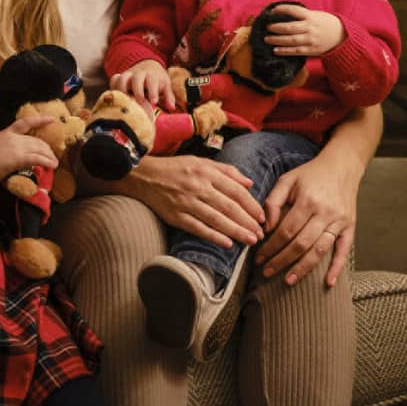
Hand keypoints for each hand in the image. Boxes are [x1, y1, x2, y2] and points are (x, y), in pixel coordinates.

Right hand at [0, 115, 56, 184]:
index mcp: (6, 133)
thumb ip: (1, 144)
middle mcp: (13, 138)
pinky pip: (37, 159)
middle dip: (46, 148)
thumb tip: (6, 149)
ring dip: (49, 156)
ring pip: (39, 149)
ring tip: (54, 163)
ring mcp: (16, 148)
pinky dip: (47, 162)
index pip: (25, 123)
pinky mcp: (18, 159)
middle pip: (36, 140)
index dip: (40, 120)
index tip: (52, 119)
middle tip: (51, 155)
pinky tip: (52, 166)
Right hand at [110, 59, 173, 110]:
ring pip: (122, 78)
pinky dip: (113, 87)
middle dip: (137, 91)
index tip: (154, 101)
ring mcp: (128, 74)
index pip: (152, 81)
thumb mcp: (165, 85)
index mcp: (152, 75)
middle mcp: (139, 73)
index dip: (153, 91)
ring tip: (126, 102)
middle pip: (136, 79)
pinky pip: (114, 79)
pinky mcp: (120, 77)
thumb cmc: (157, 79)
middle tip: (140, 102)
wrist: (148, 65)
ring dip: (123, 90)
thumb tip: (171, 107)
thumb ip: (168, 97)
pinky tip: (117, 97)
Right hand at [124, 154, 263, 247]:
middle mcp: (198, 187)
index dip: (252, 205)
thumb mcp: (202, 162)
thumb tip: (250, 183)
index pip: (236, 191)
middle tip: (261, 234)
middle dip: (248, 222)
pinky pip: (197, 228)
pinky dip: (213, 236)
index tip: (262, 217)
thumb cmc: (176, 169)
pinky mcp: (175, 216)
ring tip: (250, 241)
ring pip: (216, 219)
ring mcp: (186, 202)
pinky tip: (227, 244)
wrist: (143, 176)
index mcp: (207, 172)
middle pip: (229, 207)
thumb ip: (227, 171)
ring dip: (236, 231)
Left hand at [259, 149, 361, 286]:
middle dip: (282, 261)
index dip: (271, 247)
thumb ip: (272, 202)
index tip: (259, 258)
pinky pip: (344, 250)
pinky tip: (328, 282)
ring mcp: (339, 221)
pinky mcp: (350, 226)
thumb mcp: (287, 180)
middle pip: (301, 244)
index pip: (286, 231)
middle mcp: (325, 212)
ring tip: (289, 280)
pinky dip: (337, 267)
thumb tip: (266, 228)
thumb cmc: (310, 174)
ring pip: (320, 250)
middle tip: (267, 272)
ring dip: (303, 268)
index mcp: (308, 200)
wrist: (342, 166)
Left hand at [263, 4, 344, 56]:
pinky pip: (296, 51)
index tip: (272, 11)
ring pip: (291, 40)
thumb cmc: (327, 23)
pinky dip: (285, 51)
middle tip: (267, 27)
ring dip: (277, 40)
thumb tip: (284, 15)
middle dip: (276, 27)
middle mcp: (310, 28)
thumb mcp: (316, 15)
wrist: (342, 36)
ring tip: (267, 39)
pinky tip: (275, 50)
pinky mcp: (311, 50)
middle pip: (289, 27)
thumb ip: (302, 15)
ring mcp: (311, 40)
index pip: (293, 10)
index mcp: (311, 16)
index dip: (281, 10)